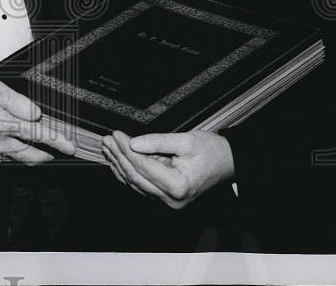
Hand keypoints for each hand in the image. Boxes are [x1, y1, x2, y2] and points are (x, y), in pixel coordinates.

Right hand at [0, 76, 75, 164]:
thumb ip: (17, 101)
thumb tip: (36, 114)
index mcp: (0, 124)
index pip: (35, 135)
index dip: (55, 141)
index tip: (69, 146)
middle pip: (32, 156)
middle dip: (50, 154)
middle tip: (62, 149)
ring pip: (22, 160)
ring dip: (37, 156)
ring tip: (47, 149)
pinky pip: (11, 161)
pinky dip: (23, 156)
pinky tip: (27, 147)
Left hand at [101, 130, 233, 208]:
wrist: (228, 162)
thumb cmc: (212, 151)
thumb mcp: (186, 140)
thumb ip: (158, 142)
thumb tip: (132, 143)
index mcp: (178, 186)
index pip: (143, 166)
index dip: (126, 149)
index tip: (116, 134)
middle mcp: (172, 199)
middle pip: (136, 177)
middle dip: (119, 157)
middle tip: (107, 140)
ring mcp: (168, 201)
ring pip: (135, 183)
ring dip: (120, 164)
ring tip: (108, 147)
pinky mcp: (166, 197)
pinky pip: (141, 184)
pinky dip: (128, 171)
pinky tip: (118, 159)